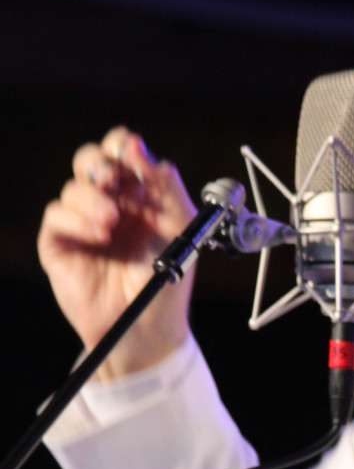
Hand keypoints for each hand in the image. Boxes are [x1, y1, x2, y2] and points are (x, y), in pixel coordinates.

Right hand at [38, 127, 196, 378]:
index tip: (131, 148)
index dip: (123, 144)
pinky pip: (56, 216)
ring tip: (112, 222)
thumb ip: (168, 187)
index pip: (122, 152)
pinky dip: (76, 219)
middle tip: (113, 178)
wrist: (147, 324)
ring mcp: (82, 222)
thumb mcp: (180, 227)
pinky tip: (99, 235)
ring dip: (92, 198)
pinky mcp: (59, 243)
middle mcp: (108, 202)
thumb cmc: (167, 278)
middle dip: (100, 162)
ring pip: (73, 187)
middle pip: (90, 160)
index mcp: (138, 194)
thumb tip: (145, 151)